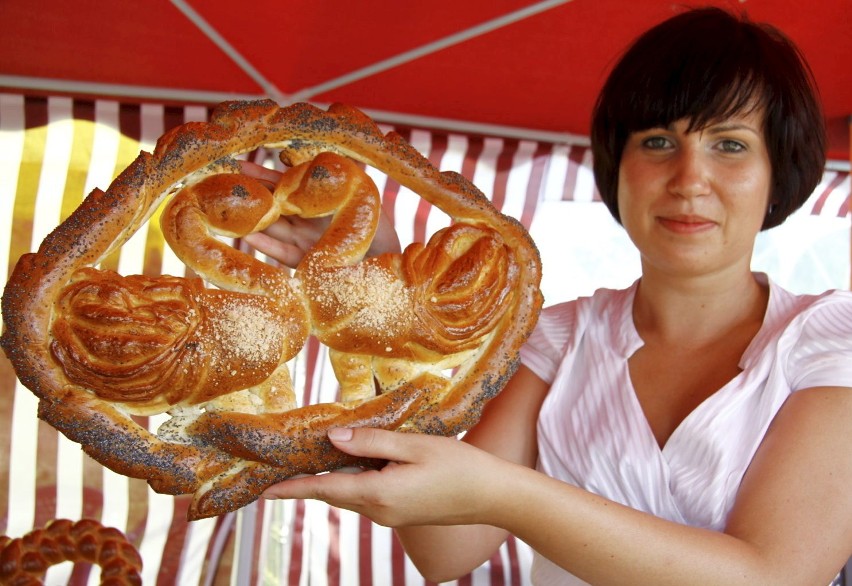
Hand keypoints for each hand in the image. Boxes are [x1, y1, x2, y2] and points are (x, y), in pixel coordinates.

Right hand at [239, 161, 400, 267]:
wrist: (390, 263)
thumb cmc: (378, 226)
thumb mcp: (358, 190)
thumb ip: (332, 171)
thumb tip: (298, 151)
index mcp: (317, 202)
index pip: (284, 184)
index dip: (261, 175)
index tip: (237, 164)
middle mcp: (307, 222)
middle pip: (272, 204)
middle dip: (248, 194)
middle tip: (218, 182)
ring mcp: (305, 243)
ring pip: (273, 227)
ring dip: (251, 218)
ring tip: (226, 208)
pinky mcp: (307, 265)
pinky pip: (283, 254)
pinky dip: (266, 246)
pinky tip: (247, 236)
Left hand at [262, 428, 509, 527]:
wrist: (493, 497)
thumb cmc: (459, 467)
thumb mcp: (414, 446)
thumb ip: (372, 442)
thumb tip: (333, 439)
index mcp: (378, 495)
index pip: (325, 489)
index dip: (293, 488)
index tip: (265, 490)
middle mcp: (379, 512)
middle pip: (334, 493)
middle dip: (308, 481)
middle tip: (283, 464)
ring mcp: (390, 516)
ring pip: (350, 494)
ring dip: (332, 479)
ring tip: (314, 457)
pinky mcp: (401, 514)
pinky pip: (367, 496)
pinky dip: (354, 480)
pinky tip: (355, 461)